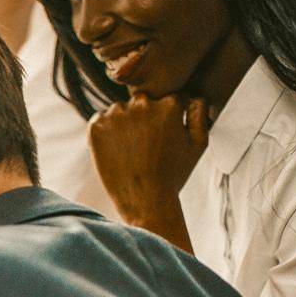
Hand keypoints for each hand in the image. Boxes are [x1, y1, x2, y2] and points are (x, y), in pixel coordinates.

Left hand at [89, 93, 207, 251]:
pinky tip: (115, 151)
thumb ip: (199, 112)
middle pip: (142, 101)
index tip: (163, 137)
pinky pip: (101, 120)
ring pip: (120, 110)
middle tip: (146, 145)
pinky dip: (106, 132)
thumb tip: (193, 96)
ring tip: (131, 150)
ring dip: (124, 123)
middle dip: (145, 117)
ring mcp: (117, 114)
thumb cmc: (174, 174)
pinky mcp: (96, 127)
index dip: (167, 119)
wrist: (145, 200)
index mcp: (169, 104)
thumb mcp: (199, 143)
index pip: (168, 100)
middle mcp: (142, 103)